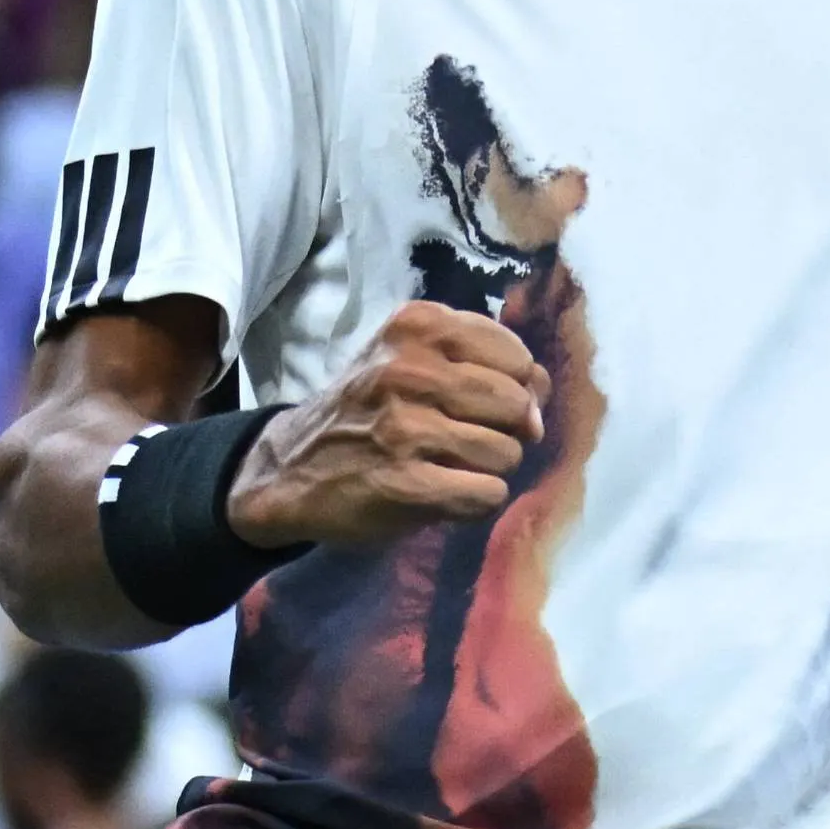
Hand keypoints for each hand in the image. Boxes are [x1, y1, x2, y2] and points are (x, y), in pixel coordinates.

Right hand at [224, 303, 543, 546]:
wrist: (288, 469)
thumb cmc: (364, 410)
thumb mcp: (408, 360)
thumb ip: (478, 363)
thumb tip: (541, 399)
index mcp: (416, 327)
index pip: (516, 356)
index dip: (516, 387)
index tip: (489, 404)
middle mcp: (409, 369)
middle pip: (516, 405)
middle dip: (508, 432)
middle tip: (472, 441)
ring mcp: (405, 427)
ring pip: (505, 452)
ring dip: (491, 470)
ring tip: (454, 467)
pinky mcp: (405, 483)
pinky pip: (486, 494)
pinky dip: (477, 501)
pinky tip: (448, 494)